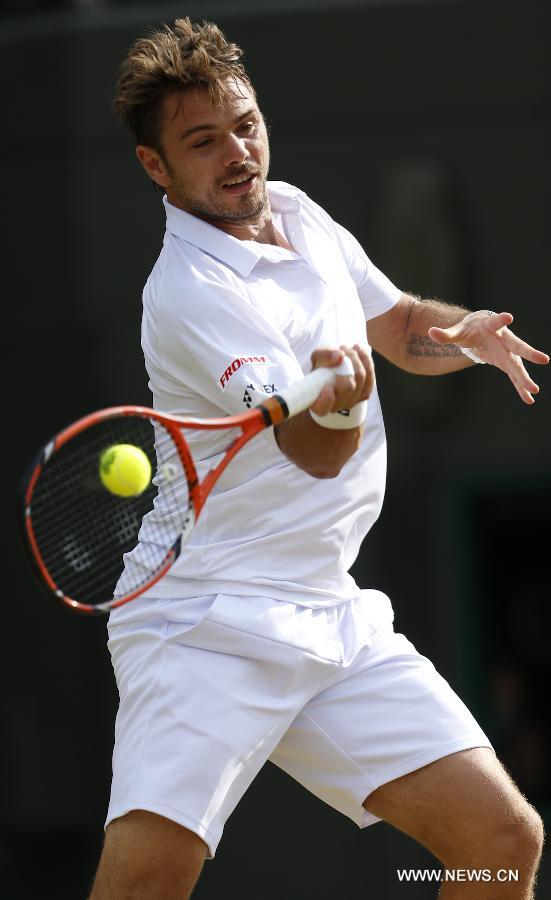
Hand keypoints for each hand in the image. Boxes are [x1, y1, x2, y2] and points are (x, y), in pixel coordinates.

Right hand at [310, 345, 373, 415]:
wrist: (334, 368)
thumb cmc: (322, 365)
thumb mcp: (317, 357)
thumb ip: (324, 355)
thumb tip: (340, 357)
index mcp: (317, 403)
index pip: (322, 407)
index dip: (327, 399)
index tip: (327, 385)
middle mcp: (335, 407)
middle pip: (348, 386)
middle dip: (348, 362)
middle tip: (341, 349)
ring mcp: (351, 402)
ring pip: (361, 377)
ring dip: (355, 358)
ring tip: (347, 349)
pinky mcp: (364, 395)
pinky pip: (370, 376)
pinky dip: (365, 360)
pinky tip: (358, 350)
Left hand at [428, 311, 548, 404]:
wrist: (480, 330)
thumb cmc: (470, 328)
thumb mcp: (457, 331)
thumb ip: (445, 334)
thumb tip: (430, 332)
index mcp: (491, 326)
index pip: (496, 321)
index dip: (501, 319)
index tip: (509, 317)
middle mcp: (504, 339)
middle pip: (518, 346)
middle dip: (529, 353)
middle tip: (543, 359)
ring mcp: (507, 352)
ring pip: (518, 365)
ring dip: (525, 378)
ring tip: (534, 390)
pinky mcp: (506, 363)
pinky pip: (514, 376)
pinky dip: (520, 388)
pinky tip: (528, 399)